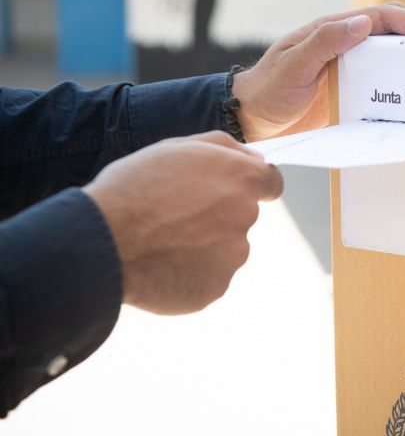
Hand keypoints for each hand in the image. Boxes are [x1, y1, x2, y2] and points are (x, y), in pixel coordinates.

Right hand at [83, 131, 282, 314]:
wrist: (102, 243)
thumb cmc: (134, 189)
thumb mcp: (178, 147)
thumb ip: (226, 149)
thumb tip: (257, 160)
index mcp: (241, 180)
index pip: (271, 183)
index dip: (251, 186)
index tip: (231, 191)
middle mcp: (246, 217)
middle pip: (242, 216)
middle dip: (217, 215)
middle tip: (176, 215)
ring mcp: (234, 256)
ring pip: (226, 248)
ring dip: (204, 245)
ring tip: (163, 241)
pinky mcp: (217, 287)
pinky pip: (209, 277)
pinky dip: (192, 272)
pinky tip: (163, 264)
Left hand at [232, 2, 404, 140]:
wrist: (252, 119)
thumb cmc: (268, 89)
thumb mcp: (293, 65)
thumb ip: (324, 43)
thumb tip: (363, 23)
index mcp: (335, 31)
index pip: (384, 19)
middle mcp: (348, 46)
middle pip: (396, 34)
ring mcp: (353, 70)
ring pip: (395, 58)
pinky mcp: (353, 93)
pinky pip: (386, 86)